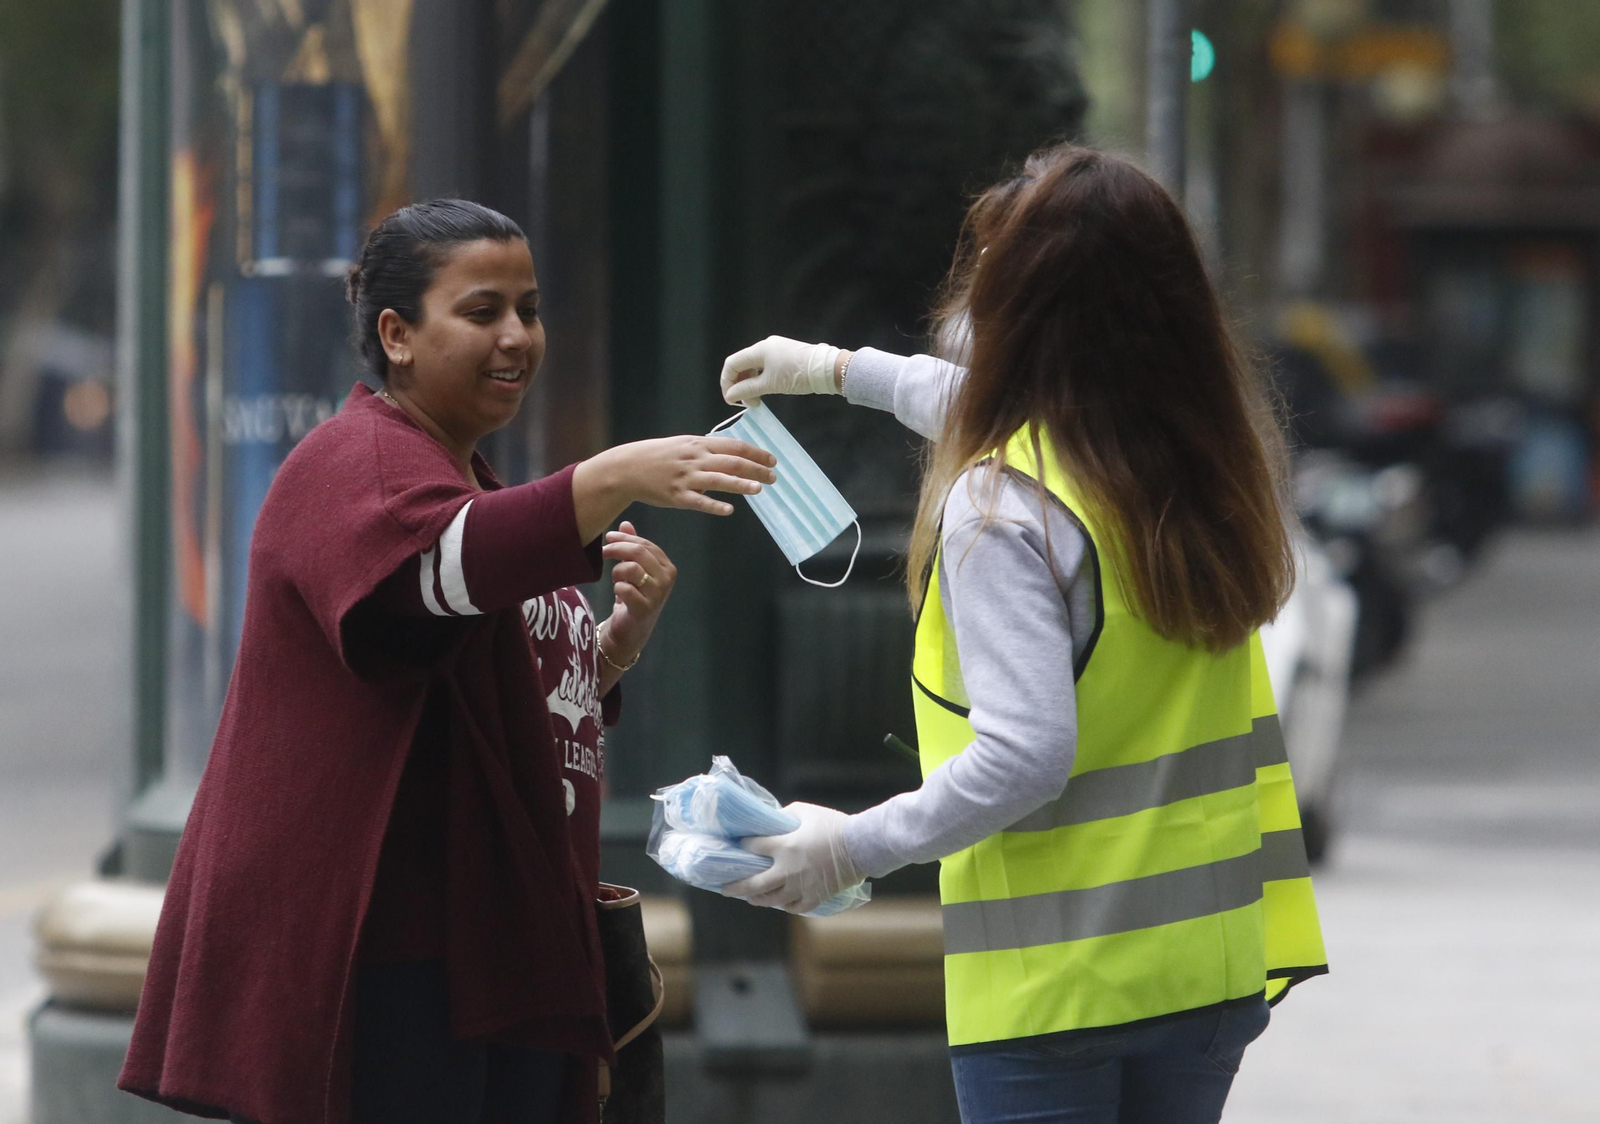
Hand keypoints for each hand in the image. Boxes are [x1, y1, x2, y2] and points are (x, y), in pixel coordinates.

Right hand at [573, 435, 776, 541]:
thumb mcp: (684, 445)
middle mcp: (695, 459)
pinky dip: (714, 505)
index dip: (755, 453)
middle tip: (773, 477)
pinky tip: (729, 510)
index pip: (734, 446)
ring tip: (759, 489)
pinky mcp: (676, 496)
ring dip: (741, 485)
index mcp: (698, 444)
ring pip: (718, 480)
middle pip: (731, 463)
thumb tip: (732, 453)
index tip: (772, 460)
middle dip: (755, 469)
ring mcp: (685, 478)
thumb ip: (707, 449)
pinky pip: (698, 502)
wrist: (628, 468)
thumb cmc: (659, 456)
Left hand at [600, 521, 674, 662]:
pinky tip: (619, 594)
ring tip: (616, 579)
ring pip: (631, 568)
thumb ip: (632, 547)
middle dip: (617, 549)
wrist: (630, 631)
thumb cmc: (633, 597)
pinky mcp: (644, 608)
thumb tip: (625, 523)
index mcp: (667, 567)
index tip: (608, 537)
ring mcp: (657, 594)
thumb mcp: (633, 569)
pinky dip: (617, 588)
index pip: (645, 545)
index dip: (625, 539)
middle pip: (639, 553)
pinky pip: (624, 588)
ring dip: (617, 572)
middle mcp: (667, 579)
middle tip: (603, 551)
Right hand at [720, 336, 844, 404]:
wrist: (825, 369)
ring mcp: (776, 350)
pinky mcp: (785, 355)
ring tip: (757, 400)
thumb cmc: (796, 375)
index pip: (732, 363)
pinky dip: (761, 380)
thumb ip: (747, 390)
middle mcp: (765, 346)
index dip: (727, 382)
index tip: (731, 400)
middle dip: (740, 384)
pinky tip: (765, 391)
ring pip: (754, 367)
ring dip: (750, 384)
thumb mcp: (769, 385)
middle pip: (742, 365)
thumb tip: (730, 395)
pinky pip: (765, 367)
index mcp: (758, 349)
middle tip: (748, 403)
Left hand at [721, 802, 862, 914]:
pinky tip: (779, 902)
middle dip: (735, 886)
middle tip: (724, 888)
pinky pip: (793, 907)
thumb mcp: (806, 811)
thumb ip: (785, 816)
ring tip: (749, 897)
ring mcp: (800, 887)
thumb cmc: (833, 825)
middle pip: (753, 884)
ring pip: (771, 899)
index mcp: (784, 846)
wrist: (860, 846)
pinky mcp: (814, 897)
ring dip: (756, 898)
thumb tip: (773, 821)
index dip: (744, 845)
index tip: (740, 845)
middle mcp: (787, 870)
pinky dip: (784, 905)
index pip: (753, 847)